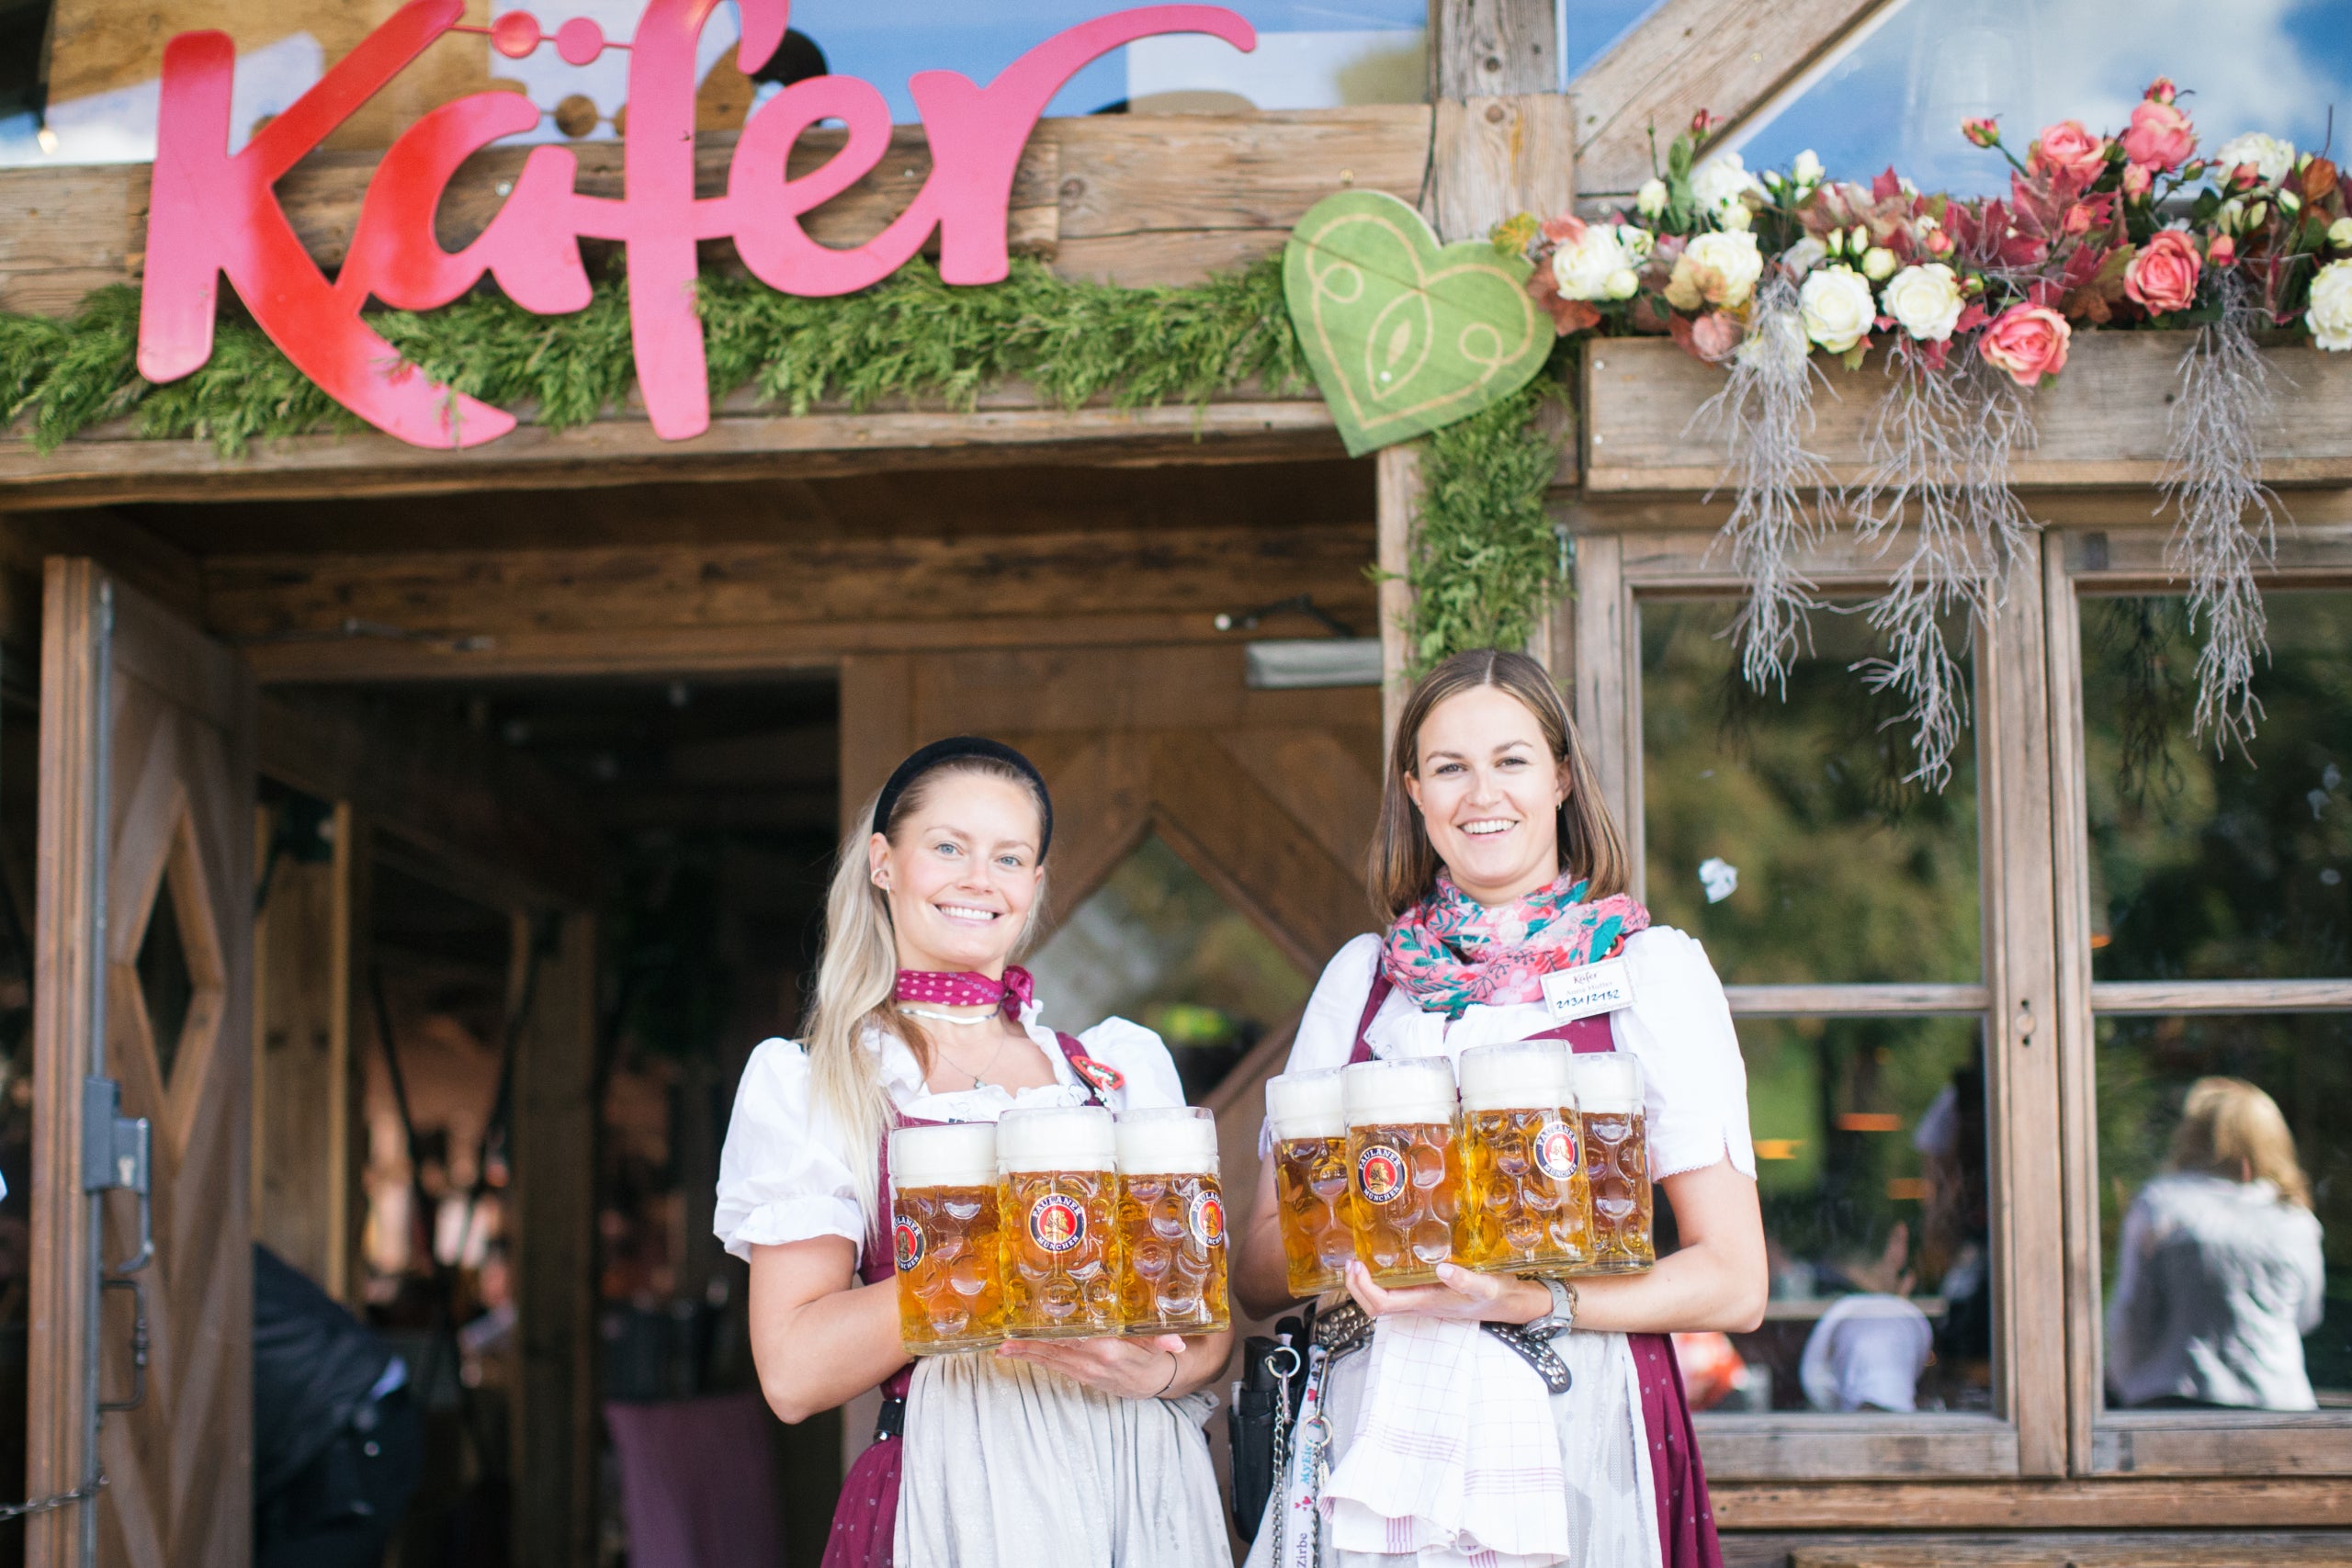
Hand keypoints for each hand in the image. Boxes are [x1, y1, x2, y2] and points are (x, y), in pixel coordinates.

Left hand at [995, 1332, 1187, 1398]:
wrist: (1151, 1383)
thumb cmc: (1151, 1354)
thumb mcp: (1157, 1344)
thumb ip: (1162, 1340)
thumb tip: (1178, 1344)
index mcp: (1109, 1350)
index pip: (1077, 1341)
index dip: (1055, 1335)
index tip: (1034, 1326)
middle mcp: (1092, 1362)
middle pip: (1055, 1350)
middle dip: (1029, 1345)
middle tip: (1003, 1337)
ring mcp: (1083, 1370)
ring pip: (1049, 1359)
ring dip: (1024, 1352)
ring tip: (1001, 1345)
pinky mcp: (1078, 1374)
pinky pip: (1052, 1365)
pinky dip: (1032, 1357)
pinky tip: (1013, 1352)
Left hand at [1346, 1260, 1548, 1324]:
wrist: (1510, 1304)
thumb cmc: (1496, 1295)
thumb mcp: (1485, 1284)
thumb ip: (1466, 1279)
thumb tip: (1442, 1269)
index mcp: (1427, 1302)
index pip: (1383, 1305)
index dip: (1364, 1290)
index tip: (1356, 1266)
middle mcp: (1419, 1304)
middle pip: (1376, 1306)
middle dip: (1356, 1288)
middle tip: (1350, 1262)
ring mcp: (1422, 1301)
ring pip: (1384, 1301)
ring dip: (1366, 1285)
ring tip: (1359, 1261)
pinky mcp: (1427, 1294)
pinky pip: (1396, 1292)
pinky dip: (1382, 1280)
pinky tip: (1383, 1262)